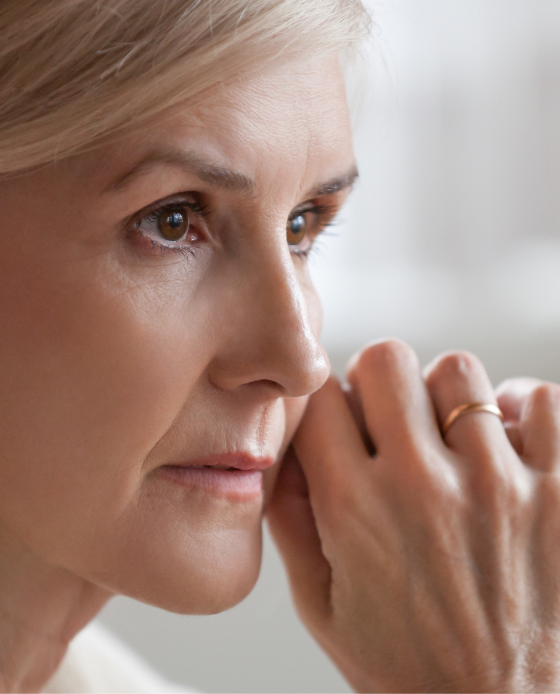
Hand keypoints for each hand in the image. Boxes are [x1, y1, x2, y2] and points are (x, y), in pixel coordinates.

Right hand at [267, 340, 559, 692]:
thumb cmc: (404, 666)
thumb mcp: (320, 604)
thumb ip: (291, 521)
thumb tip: (284, 451)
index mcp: (354, 509)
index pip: (322, 398)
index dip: (328, 399)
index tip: (343, 418)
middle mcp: (421, 486)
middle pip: (385, 360)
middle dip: (378, 379)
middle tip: (390, 414)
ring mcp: (496, 486)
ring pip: (458, 371)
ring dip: (445, 395)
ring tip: (450, 432)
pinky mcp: (559, 493)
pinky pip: (540, 400)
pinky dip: (521, 406)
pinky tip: (505, 437)